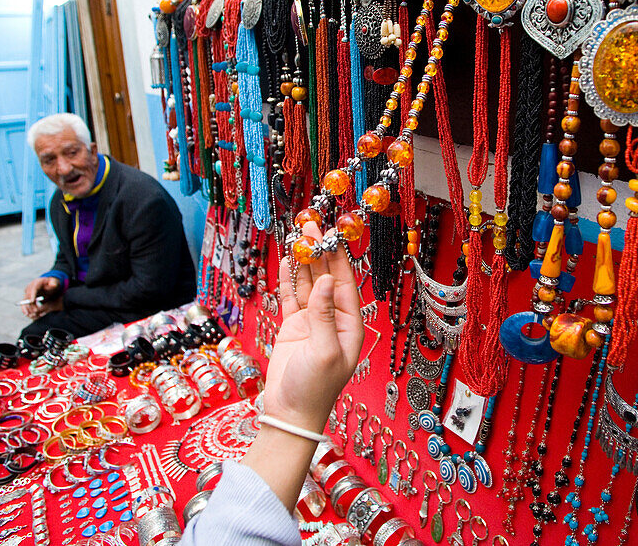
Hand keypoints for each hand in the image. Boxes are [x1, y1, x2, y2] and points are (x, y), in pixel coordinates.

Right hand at [22, 277, 61, 319]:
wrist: (48, 285)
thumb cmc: (52, 284)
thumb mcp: (54, 282)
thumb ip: (54, 283)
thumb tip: (53, 285)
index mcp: (37, 282)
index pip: (34, 288)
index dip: (32, 295)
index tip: (32, 301)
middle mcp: (30, 286)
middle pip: (28, 295)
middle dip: (30, 303)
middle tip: (35, 311)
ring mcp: (28, 291)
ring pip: (25, 300)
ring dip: (27, 307)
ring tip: (32, 314)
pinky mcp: (27, 296)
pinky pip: (24, 303)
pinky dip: (24, 308)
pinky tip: (26, 314)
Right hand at [264, 221, 363, 433]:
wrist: (290, 414)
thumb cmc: (316, 389)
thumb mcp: (325, 350)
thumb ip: (324, 314)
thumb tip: (327, 280)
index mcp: (350, 324)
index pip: (346, 282)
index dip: (338, 257)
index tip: (332, 233)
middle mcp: (333, 318)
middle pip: (326, 277)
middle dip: (320, 252)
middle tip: (310, 225)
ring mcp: (312, 321)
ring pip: (308, 283)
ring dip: (303, 261)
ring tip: (298, 235)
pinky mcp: (293, 326)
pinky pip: (291, 296)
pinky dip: (288, 278)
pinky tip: (287, 259)